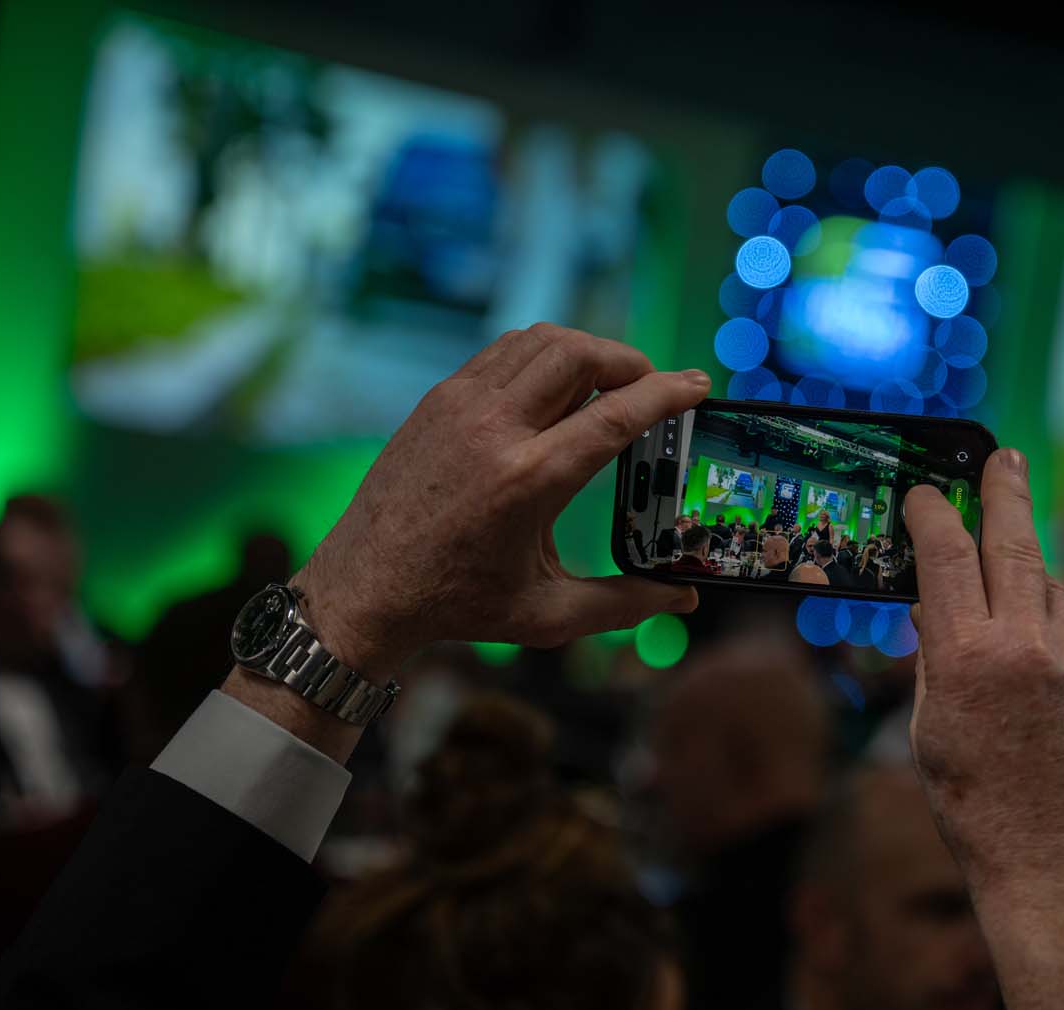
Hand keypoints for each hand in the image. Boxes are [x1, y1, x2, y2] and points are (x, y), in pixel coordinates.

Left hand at [291, 323, 708, 678]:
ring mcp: (459, 406)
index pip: (615, 414)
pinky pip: (503, 353)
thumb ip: (625, 604)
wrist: (365, 588)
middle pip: (578, 355)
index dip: (666, 392)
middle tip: (651, 386)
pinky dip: (542, 357)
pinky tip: (556, 388)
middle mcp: (493, 431)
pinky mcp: (437, 400)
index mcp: (529, 481)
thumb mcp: (548, 614)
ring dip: (585, 351)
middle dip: (628, 360)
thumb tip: (684, 598)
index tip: (698, 384)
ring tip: (608, 383)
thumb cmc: (458, 604)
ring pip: (539, 342)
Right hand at [904, 449, 1063, 1009]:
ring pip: (1048, 589)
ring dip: (1026, 572)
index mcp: (965, 658)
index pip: (946, 555)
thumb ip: (933, 658)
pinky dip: (1049, 638)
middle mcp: (1025, 646)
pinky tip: (1035, 680)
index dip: (932, 512)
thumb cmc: (972, 807)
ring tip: (1009, 575)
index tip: (923, 491)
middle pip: (1014, 542)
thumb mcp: (928, 728)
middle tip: (1004, 455)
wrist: (1053, 865)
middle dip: (1005, 491)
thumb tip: (933, 607)